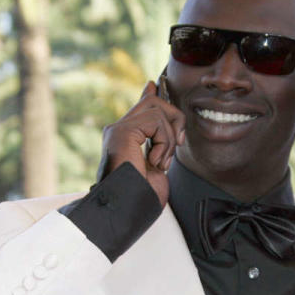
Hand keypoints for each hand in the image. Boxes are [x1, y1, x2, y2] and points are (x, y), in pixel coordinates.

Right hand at [99, 81, 185, 205]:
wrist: (129, 210)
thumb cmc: (141, 197)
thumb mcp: (157, 165)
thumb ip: (160, 143)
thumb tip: (165, 126)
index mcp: (124, 138)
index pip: (139, 108)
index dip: (149, 95)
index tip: (154, 84)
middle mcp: (117, 131)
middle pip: (153, 103)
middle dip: (174, 118)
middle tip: (177, 143)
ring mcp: (118, 130)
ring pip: (158, 111)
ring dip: (169, 138)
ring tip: (160, 162)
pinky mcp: (123, 132)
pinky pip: (157, 121)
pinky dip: (164, 143)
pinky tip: (154, 161)